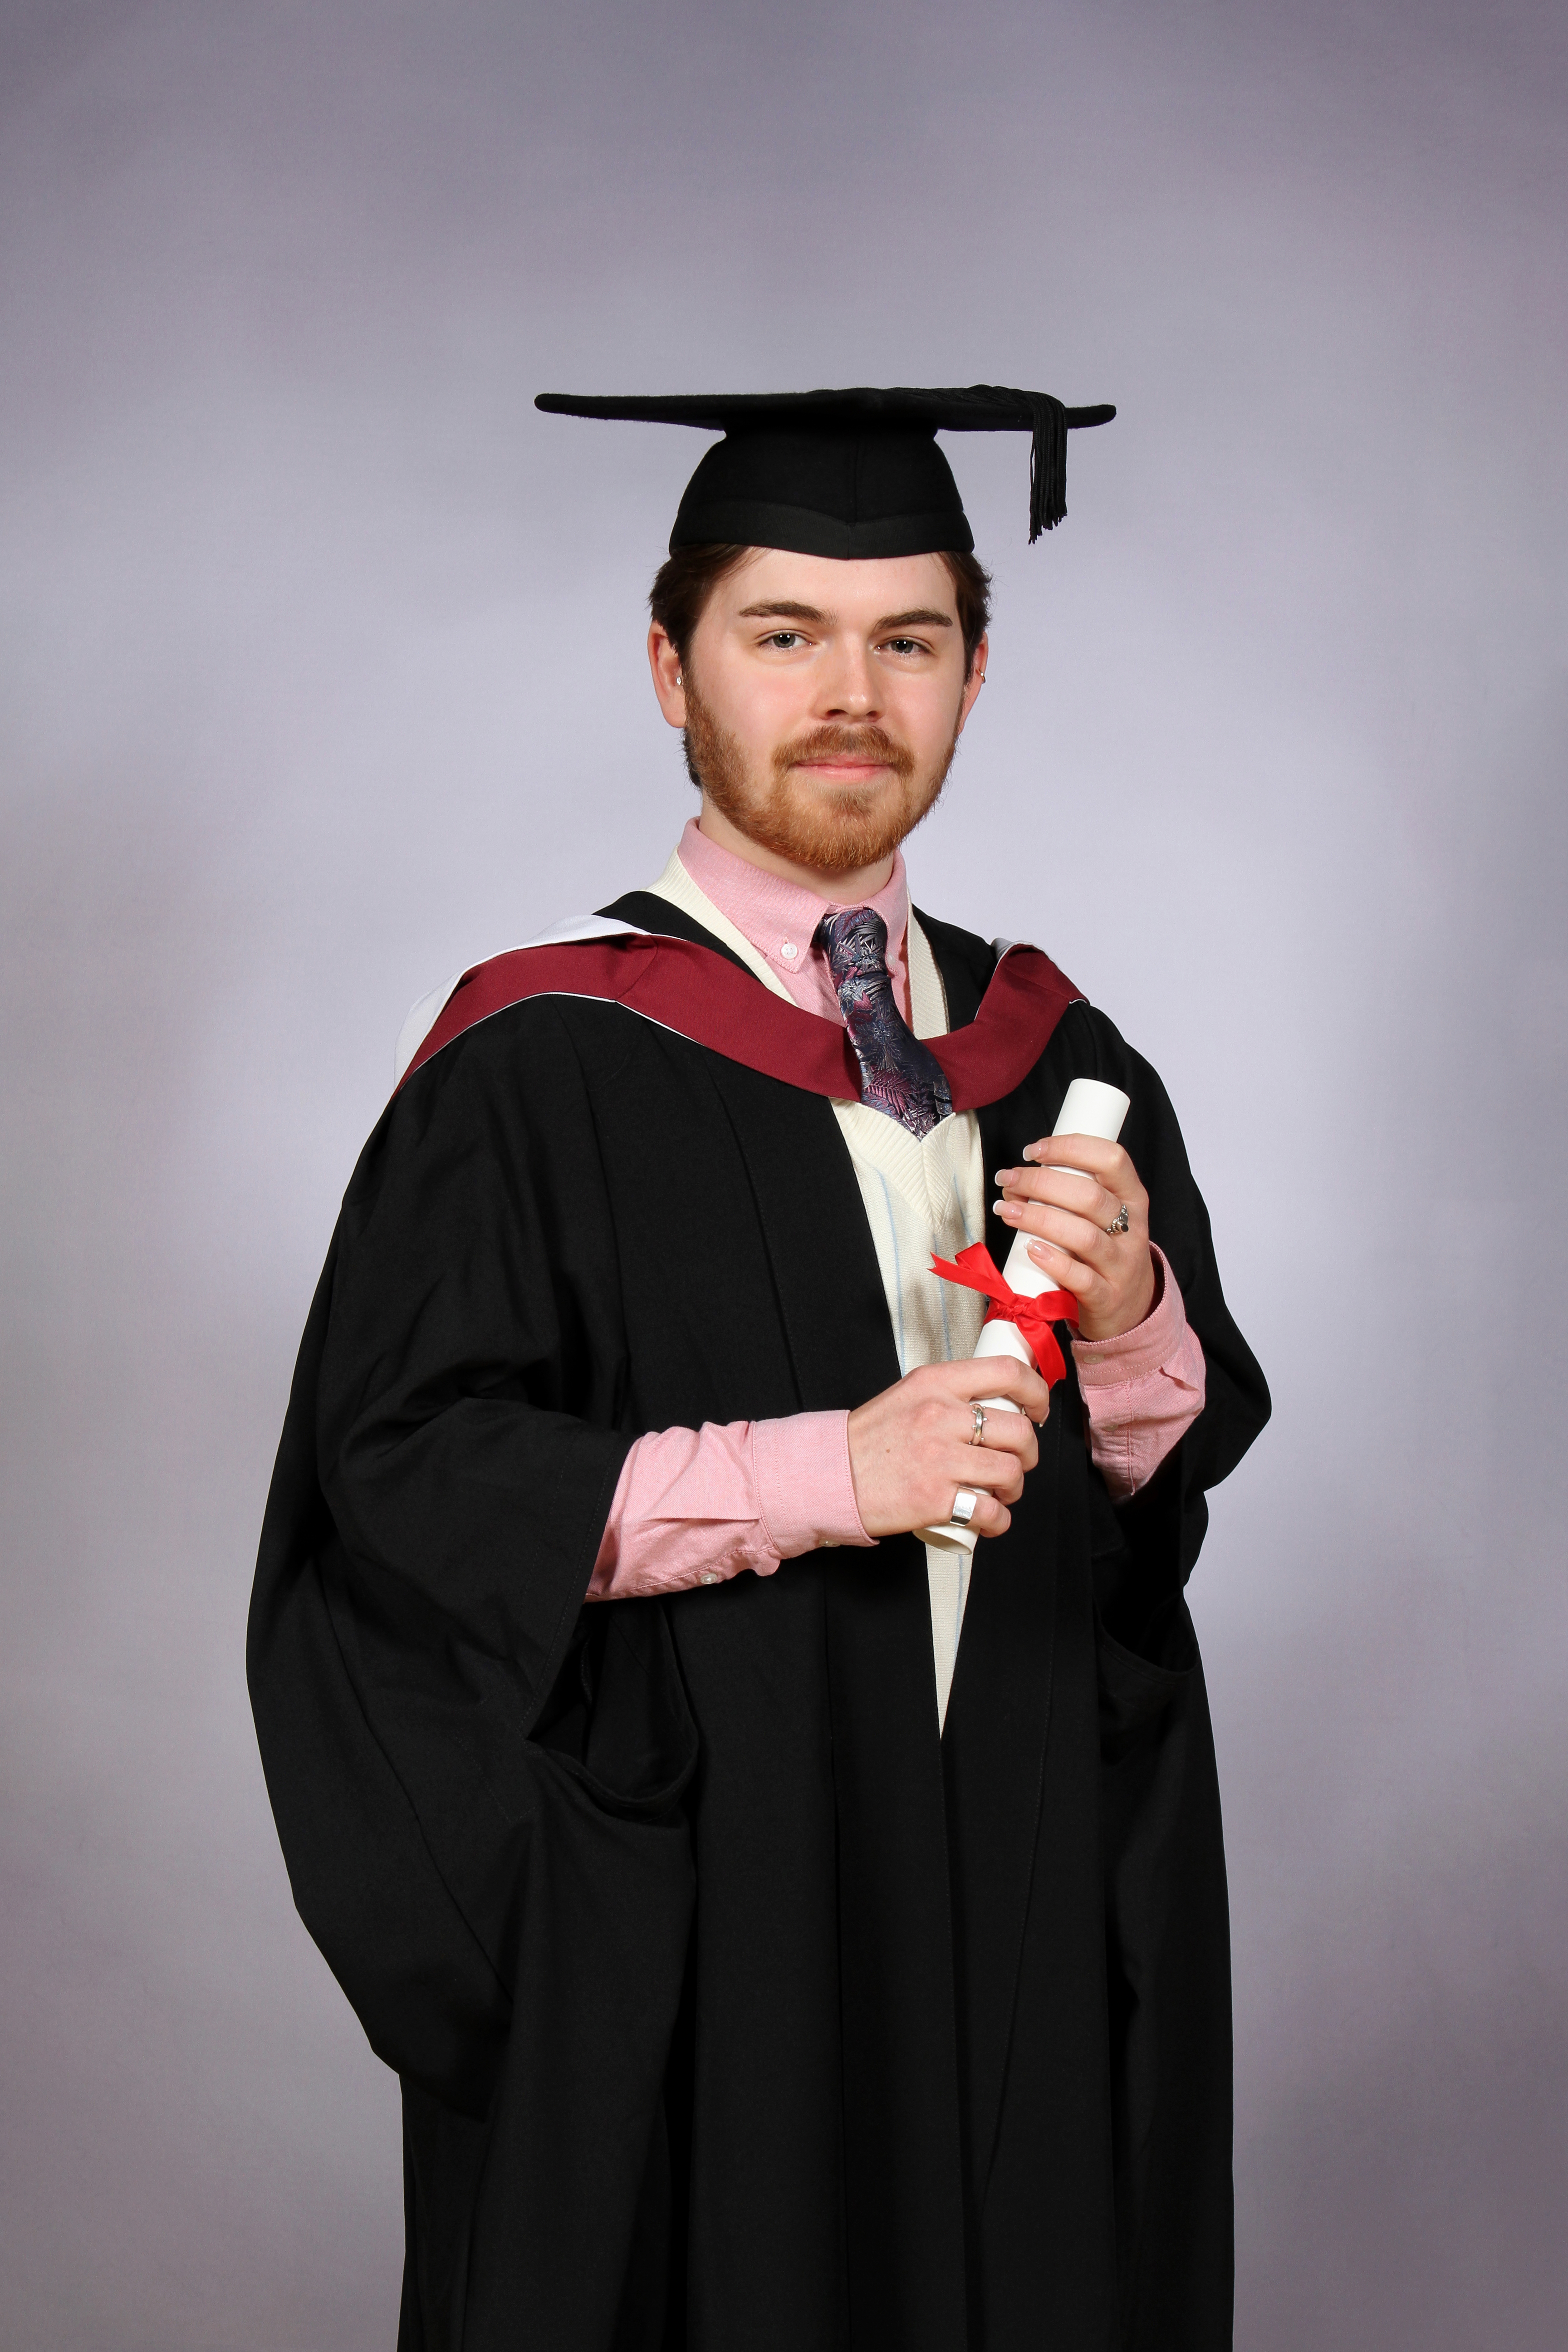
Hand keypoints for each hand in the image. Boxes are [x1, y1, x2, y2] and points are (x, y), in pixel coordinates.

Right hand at [847, 1356, 1050, 1540]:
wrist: (830, 1476)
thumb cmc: (869, 1440)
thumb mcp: (908, 1395)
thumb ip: (949, 1393)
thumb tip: (997, 1403)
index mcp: (935, 1383)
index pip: (1007, 1371)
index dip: (1036, 1391)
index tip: (1037, 1409)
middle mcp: (940, 1416)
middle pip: (1019, 1430)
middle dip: (1029, 1452)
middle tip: (1017, 1460)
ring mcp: (939, 1459)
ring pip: (1010, 1472)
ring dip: (1014, 1487)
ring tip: (1000, 1491)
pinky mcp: (935, 1499)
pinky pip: (990, 1511)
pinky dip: (999, 1520)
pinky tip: (990, 1519)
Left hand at [993, 1133, 1154, 1341]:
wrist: (1131, 1310)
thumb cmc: (1106, 1253)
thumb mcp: (1104, 1218)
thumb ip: (1072, 1195)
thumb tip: (1018, 1183)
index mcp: (1132, 1199)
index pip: (1112, 1159)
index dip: (1071, 1148)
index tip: (1034, 1150)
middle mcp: (1131, 1229)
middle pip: (1090, 1196)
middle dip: (1041, 1183)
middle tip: (1009, 1180)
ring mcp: (1121, 1265)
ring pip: (1083, 1236)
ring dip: (1038, 1219)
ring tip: (1007, 1211)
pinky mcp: (1106, 1297)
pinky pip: (1080, 1278)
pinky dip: (1053, 1261)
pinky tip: (1030, 1249)